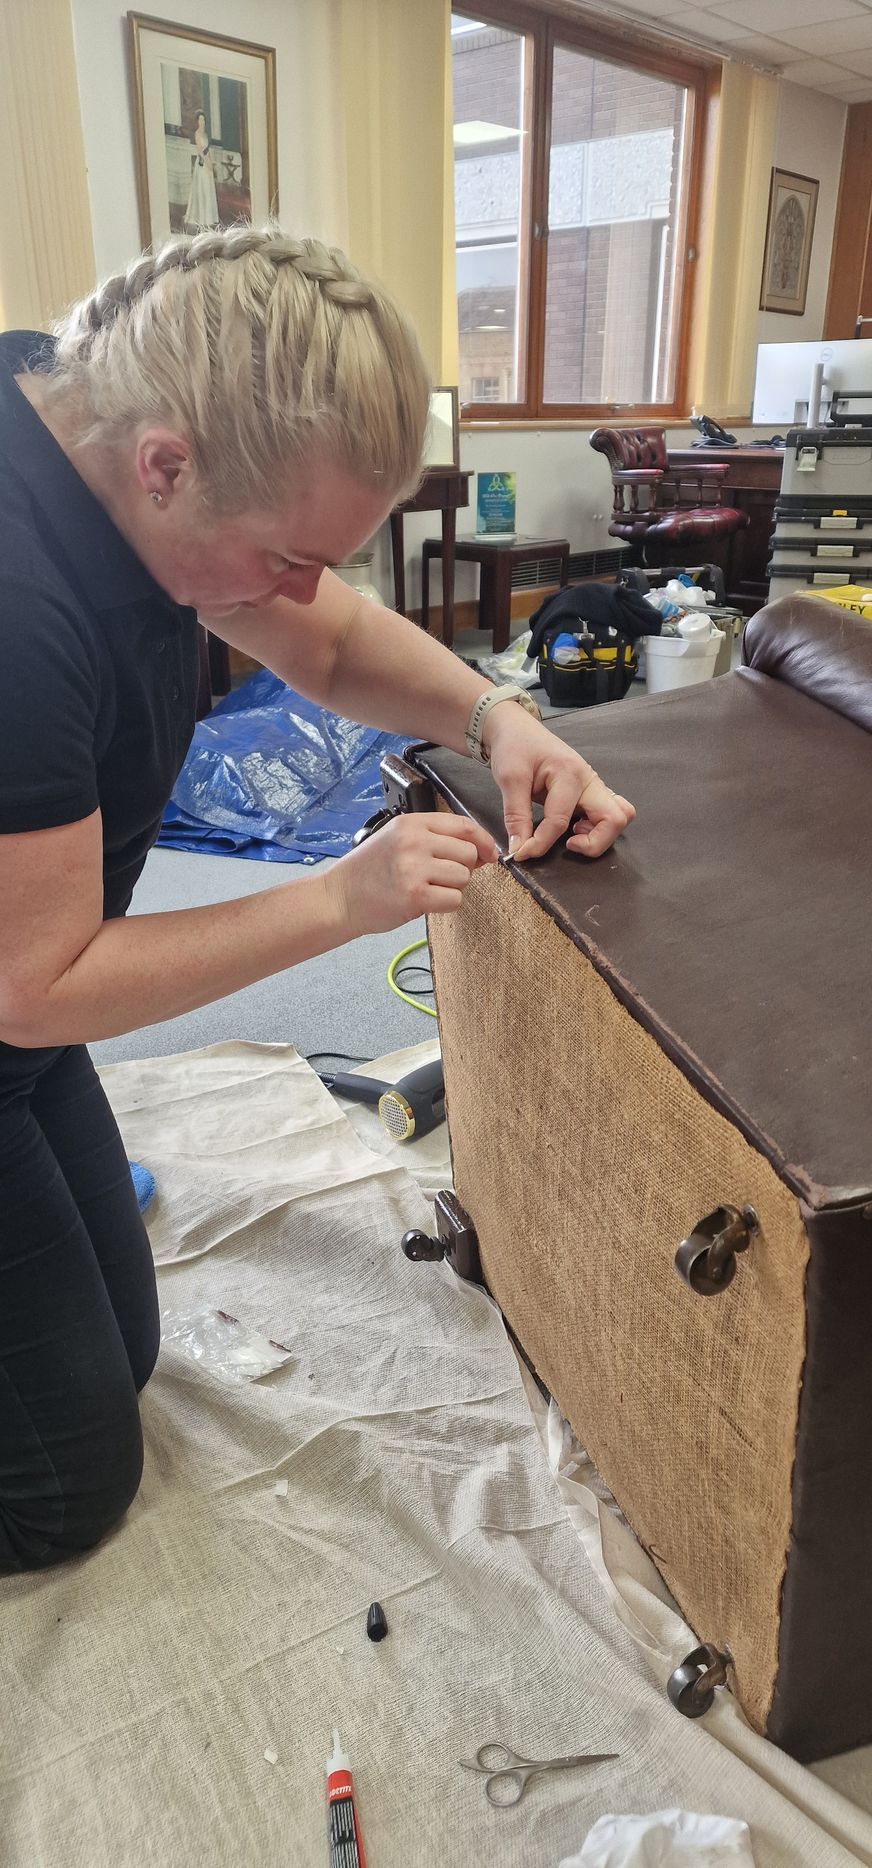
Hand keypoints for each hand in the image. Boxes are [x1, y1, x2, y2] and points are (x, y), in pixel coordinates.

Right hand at [327, 812, 498, 937]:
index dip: (483, 841)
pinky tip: (424, 901)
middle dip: (462, 867)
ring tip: (426, 888)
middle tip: (439, 876)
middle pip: (468, 852)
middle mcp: (414, 841)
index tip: (488, 853)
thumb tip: (480, 851)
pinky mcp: (415, 896)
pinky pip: (454, 899)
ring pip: (463, 877)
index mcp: (411, 823)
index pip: (464, 825)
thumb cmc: (369, 871)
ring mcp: (414, 868)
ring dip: (452, 887)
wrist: (339, 897)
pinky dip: (445, 904)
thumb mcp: (397, 839)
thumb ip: (435, 839)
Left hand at [483, 705, 634, 861]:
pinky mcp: (590, 792)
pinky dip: (597, 827)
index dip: (539, 844)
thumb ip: (516, 816)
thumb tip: (520, 849)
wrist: (516, 729)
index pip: (560, 822)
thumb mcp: (509, 779)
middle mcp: (589, 780)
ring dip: (599, 834)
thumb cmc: (514, 748)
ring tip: (571, 835)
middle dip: (593, 843)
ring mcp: (593, 786)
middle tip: (566, 845)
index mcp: (569, 774)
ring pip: (617, 816)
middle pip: (614, 819)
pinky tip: (573, 827)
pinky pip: (608, 813)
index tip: (521, 854)